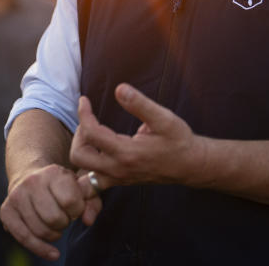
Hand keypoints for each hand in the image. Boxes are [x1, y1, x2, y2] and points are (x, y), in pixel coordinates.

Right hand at [0, 163, 99, 260]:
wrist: (30, 176)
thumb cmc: (61, 185)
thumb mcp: (80, 187)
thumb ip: (92, 201)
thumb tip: (88, 221)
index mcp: (53, 172)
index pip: (71, 201)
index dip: (77, 210)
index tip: (76, 207)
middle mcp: (32, 182)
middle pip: (54, 218)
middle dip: (65, 222)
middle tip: (65, 217)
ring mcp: (16, 196)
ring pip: (41, 230)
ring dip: (54, 234)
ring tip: (56, 224)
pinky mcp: (6, 211)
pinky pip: (24, 238)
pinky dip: (41, 249)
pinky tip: (53, 254)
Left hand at [69, 83, 203, 189]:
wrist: (189, 165)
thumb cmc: (178, 140)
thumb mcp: (164, 118)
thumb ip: (140, 104)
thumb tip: (119, 89)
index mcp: (127, 153)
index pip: (91, 133)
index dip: (83, 113)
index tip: (84, 100)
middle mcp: (118, 169)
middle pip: (78, 156)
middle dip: (78, 134)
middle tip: (89, 119)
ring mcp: (118, 177)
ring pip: (83, 169)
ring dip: (82, 148)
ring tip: (93, 131)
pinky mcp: (119, 180)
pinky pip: (93, 178)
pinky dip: (88, 162)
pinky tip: (97, 146)